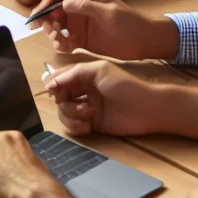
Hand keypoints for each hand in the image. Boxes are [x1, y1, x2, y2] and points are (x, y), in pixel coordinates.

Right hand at [29, 0, 180, 59]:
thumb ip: (85, 7)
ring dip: (53, 34)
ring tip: (59, 41)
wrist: (145, 42)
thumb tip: (62, 4)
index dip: (45, 5)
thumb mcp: (109, 12)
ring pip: (56, 27)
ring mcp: (79, 24)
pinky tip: (66, 48)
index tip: (36, 17)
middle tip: (51, 32)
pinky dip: (60, 44)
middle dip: (47, 21)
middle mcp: (79, 8)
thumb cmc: (130, 22)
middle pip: (53, 12)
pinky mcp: (81, 39)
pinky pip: (64, 41)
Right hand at [45, 60, 162, 137]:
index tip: (54, 91)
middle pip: (58, 98)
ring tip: (88, 114)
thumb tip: (50, 83)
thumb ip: (74, 72)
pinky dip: (76, 127)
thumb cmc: (125, 86)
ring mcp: (86, 109)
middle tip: (80, 105)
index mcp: (84, 76)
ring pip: (63, 113)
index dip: (54, 85)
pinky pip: (72, 127)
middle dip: (64, 102)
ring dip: (71, 115)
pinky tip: (88, 125)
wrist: (147, 110)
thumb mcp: (99, 70)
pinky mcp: (91, 124)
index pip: (59, 79)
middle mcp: (82, 92)